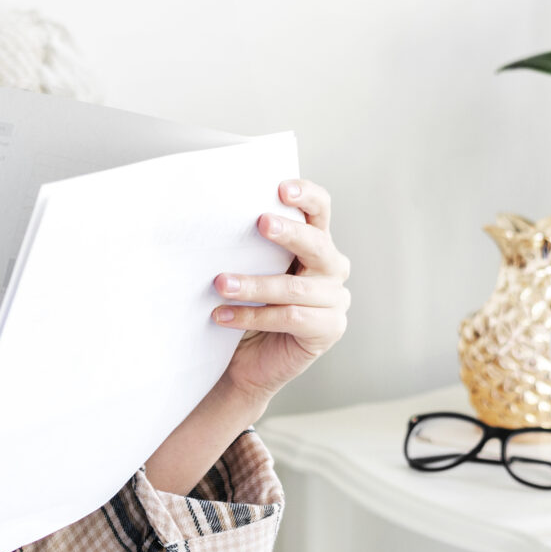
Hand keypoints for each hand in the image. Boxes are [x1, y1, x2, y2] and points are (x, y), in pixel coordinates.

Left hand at [210, 178, 350, 417]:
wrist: (244, 362)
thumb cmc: (247, 309)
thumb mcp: (250, 270)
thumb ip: (250, 247)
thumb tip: (215, 217)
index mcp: (316, 244)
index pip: (320, 211)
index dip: (307, 196)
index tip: (281, 188)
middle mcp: (332, 269)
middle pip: (317, 244)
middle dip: (288, 232)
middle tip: (260, 222)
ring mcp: (335, 301)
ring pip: (294, 288)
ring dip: (254, 285)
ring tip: (221, 283)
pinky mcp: (328, 330)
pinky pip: (290, 318)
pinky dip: (253, 316)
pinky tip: (222, 315)